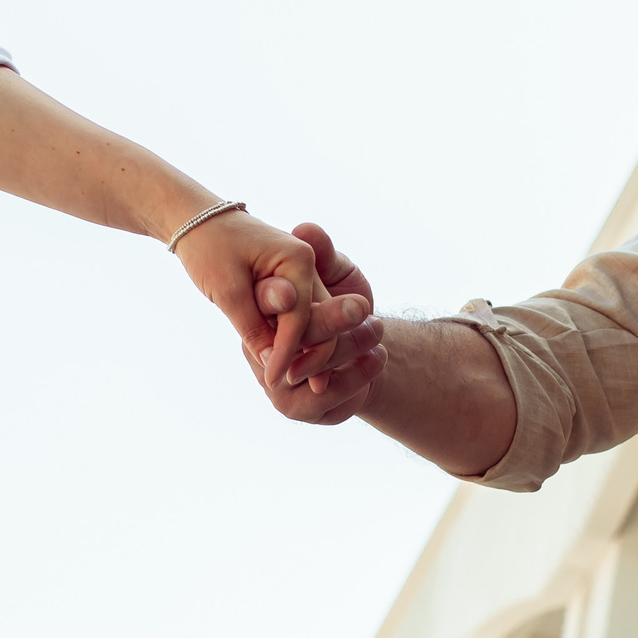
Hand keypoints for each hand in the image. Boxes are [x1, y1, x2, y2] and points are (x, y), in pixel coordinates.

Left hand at [174, 211, 366, 384]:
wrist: (195, 220)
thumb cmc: (208, 247)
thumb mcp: (228, 290)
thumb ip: (254, 326)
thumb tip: (272, 361)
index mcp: (299, 259)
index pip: (302, 318)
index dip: (287, 352)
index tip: (272, 381)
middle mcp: (307, 265)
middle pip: (317, 321)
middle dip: (303, 355)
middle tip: (283, 386)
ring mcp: (300, 272)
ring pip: (309, 321)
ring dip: (296, 348)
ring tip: (279, 378)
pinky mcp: (290, 281)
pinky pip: (295, 315)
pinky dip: (285, 336)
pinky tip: (274, 360)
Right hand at [253, 224, 386, 425]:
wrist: (360, 347)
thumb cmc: (343, 301)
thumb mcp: (337, 271)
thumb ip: (322, 254)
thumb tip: (307, 228)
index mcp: (260, 314)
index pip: (267, 305)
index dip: (285, 297)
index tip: (309, 288)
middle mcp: (259, 350)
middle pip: (291, 340)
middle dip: (330, 322)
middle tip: (364, 307)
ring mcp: (274, 384)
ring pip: (311, 371)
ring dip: (350, 349)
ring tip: (378, 330)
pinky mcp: (296, 409)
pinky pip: (325, 399)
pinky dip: (355, 378)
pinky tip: (378, 358)